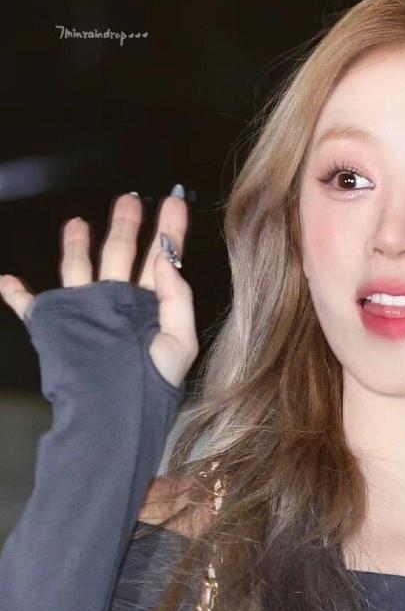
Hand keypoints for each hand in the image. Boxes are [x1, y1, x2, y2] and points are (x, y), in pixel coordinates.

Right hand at [0, 190, 199, 389]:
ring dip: (76, 245)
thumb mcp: (180, 342)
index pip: (162, 260)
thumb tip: (169, 260)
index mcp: (152, 305)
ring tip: (78, 221)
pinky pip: (31, 306)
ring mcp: (87, 312)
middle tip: (129, 198)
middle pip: (120, 254)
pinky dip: (16, 293)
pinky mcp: (58, 326)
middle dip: (125, 225)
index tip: (173, 202)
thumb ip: (179, 300)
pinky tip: (8, 279)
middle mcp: (119, 303)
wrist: (115, 413)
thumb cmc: (152, 383)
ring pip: (79, 269)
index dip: (169, 230)